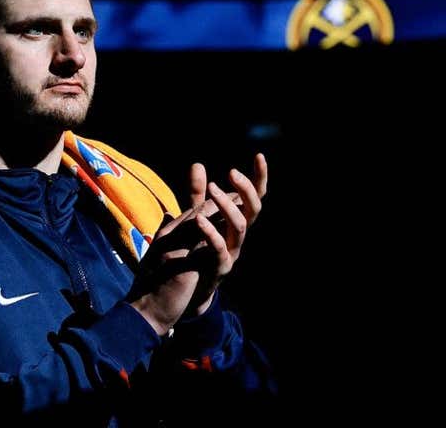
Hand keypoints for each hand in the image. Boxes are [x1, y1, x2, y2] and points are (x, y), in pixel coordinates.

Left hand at [128, 154, 267, 333]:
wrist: (186, 290)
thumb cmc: (193, 251)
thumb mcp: (193, 218)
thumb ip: (197, 194)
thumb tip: (198, 164)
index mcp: (234, 221)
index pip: (254, 197)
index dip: (259, 178)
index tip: (259, 156)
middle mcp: (237, 236)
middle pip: (254, 209)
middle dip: (246, 189)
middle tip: (230, 173)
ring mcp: (231, 252)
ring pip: (241, 227)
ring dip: (228, 206)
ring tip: (213, 188)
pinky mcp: (219, 268)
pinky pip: (220, 250)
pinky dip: (211, 233)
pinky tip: (198, 218)